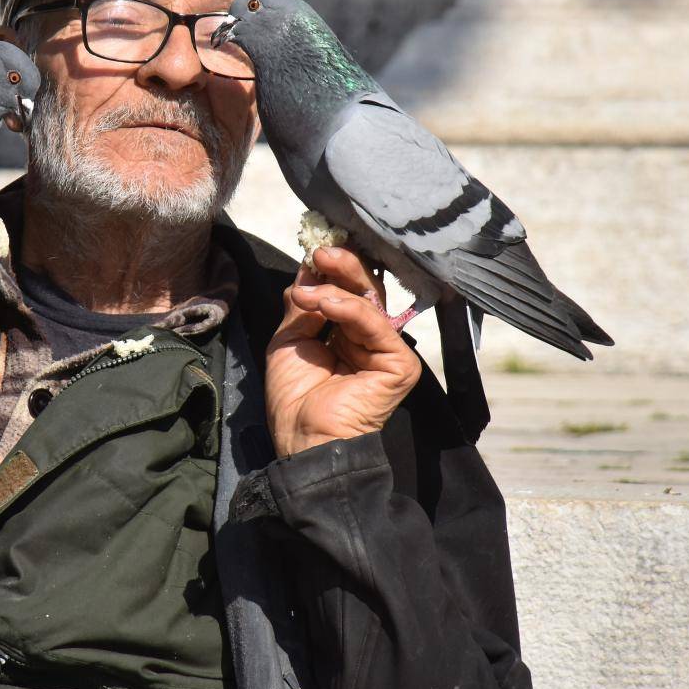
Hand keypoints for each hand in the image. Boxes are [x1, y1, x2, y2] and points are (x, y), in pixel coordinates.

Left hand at [263, 246, 422, 456]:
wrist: (303, 440)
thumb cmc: (294, 399)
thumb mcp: (289, 340)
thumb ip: (303, 306)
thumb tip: (308, 269)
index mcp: (344, 333)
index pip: (345, 289)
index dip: (332, 268)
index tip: (313, 248)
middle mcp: (367, 338)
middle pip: (363, 289)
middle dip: (341, 266)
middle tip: (320, 251)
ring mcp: (385, 350)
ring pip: (370, 302)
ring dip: (336, 287)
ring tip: (308, 290)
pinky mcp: (399, 365)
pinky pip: (377, 327)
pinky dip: (351, 309)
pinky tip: (325, 301)